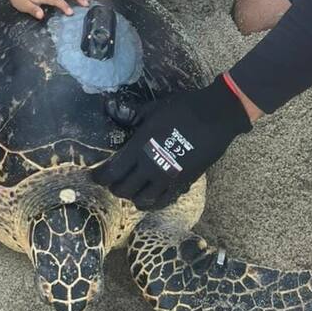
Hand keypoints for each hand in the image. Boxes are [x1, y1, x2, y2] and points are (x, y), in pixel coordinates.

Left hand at [91, 75, 250, 210]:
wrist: (217, 116)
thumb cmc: (184, 109)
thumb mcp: (154, 109)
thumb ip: (132, 115)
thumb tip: (112, 108)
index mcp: (140, 148)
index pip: (112, 172)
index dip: (100, 178)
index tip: (94, 177)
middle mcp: (151, 167)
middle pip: (124, 189)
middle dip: (114, 187)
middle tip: (112, 182)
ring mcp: (168, 178)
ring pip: (143, 200)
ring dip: (133, 197)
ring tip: (131, 190)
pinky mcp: (184, 183)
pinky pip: (164, 201)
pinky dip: (153, 202)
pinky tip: (150, 197)